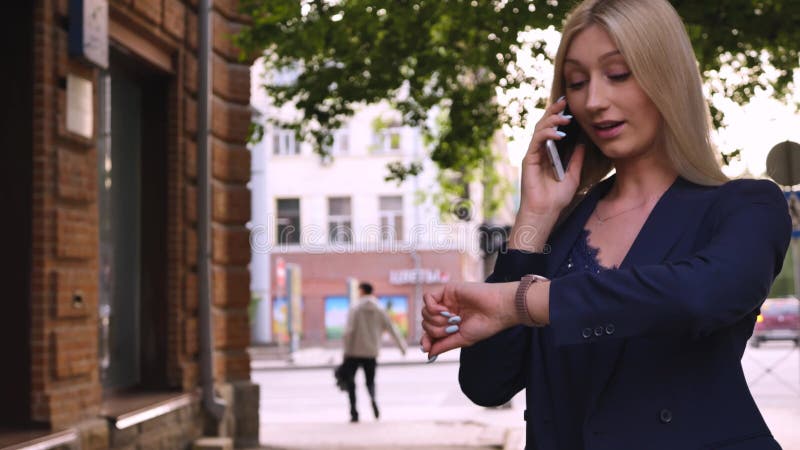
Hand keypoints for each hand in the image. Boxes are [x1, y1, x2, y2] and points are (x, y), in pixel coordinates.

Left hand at [420, 282, 518, 357]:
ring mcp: (446, 301)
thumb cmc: (484, 325)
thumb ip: (444, 345)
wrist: (497, 309)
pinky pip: (427, 299)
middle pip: (426, 323)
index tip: (426, 347)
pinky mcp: (447, 290)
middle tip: (453, 328)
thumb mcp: (462, 339)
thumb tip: (428, 354)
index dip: (426, 339)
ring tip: (453, 319)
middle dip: (436, 330)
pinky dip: (433, 308)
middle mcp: (446, 313)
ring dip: (437, 320)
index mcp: (450, 325)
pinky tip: (446, 311)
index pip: (430, 332)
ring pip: (425, 312)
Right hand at [519, 97, 585, 215]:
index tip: (570, 106)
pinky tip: (559, 133)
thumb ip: (576, 159)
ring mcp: (533, 154)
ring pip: (539, 129)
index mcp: (548, 153)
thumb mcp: (573, 175)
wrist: (545, 212)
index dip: (559, 116)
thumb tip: (584, 143)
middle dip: (554, 111)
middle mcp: (539, 151)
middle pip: (544, 124)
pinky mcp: (528, 159)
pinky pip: (537, 141)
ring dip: (552, 120)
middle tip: (565, 102)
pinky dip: (547, 134)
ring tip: (566, 117)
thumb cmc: (556, 198)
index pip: (552, 129)